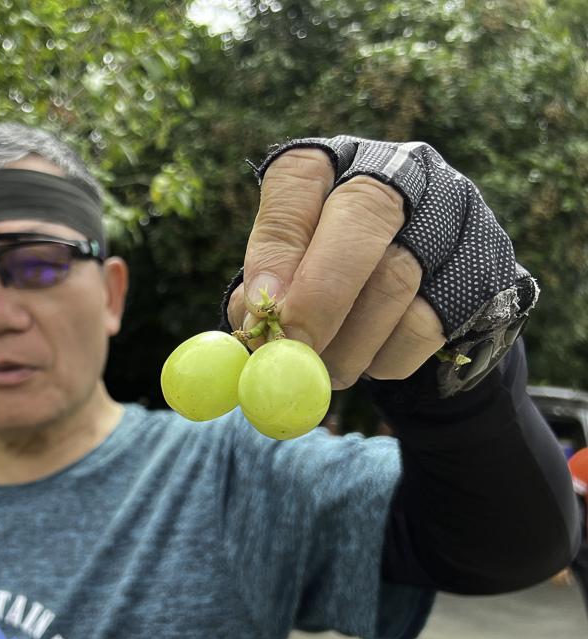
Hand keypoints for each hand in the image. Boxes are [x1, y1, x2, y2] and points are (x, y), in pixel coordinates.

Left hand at [226, 147, 445, 389]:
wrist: (422, 310)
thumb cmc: (332, 287)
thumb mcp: (291, 275)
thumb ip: (269, 290)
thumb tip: (259, 318)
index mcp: (337, 161)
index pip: (298, 176)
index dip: (276, 245)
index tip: (262, 308)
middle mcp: (402, 171)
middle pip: (363, 214)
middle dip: (319, 295)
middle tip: (292, 349)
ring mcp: (456, 216)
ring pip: (396, 280)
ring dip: (347, 343)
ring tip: (322, 368)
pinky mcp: (488, 271)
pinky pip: (427, 325)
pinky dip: (385, 358)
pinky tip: (370, 359)